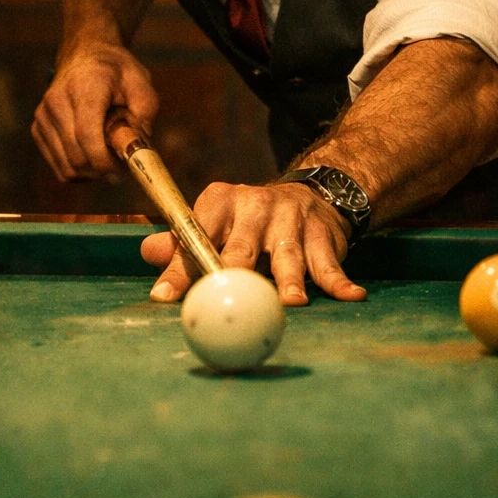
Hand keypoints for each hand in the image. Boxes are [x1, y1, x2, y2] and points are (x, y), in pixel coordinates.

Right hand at [33, 44, 158, 181]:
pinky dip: (78, 169)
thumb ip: (145, 110)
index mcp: (84, 87)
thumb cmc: (116, 71)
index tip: (123, 165)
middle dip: (102, 168)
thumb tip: (138, 144)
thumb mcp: (140, 81)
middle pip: (76, 156)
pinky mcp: (38, 128)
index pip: (87, 135)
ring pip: (66, 167)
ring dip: (90, 172)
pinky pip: (59, 166)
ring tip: (106, 153)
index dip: (105, 161)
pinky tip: (91, 153)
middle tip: (120, 160)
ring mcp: (43, 116)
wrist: (85, 55)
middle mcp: (57, 101)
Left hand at [140, 181, 367, 304]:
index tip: (164, 296)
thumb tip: (146, 254)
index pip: (194, 234)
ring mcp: (292, 218)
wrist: (309, 195)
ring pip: (288, 254)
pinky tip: (351, 297)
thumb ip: (181, 244)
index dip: (179, 267)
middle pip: (241, 245)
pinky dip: (340, 281)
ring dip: (291, 280)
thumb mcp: (214, 225)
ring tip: (291, 302)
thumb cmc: (248, 224)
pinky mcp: (322, 233)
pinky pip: (329, 262)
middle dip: (233, 272)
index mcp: (220, 202)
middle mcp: (255, 205)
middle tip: (227, 298)